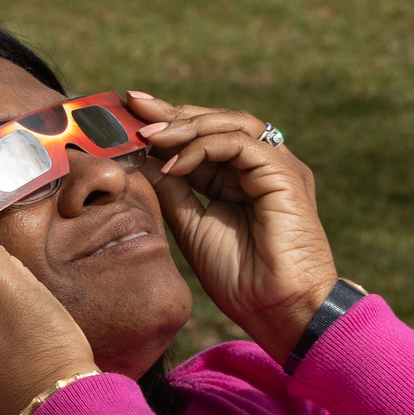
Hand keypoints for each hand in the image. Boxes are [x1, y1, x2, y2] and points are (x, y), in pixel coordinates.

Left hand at [127, 92, 338, 365]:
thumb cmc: (240, 278)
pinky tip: (174, 166)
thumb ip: (173, 192)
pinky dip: (203, 148)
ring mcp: (276, 166)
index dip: (169, 124)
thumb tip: (142, 162)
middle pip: (217, 121)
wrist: (276, 308)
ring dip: (186, 126)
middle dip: (173, 112)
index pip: (203, 138)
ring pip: (230, 123)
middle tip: (133, 106)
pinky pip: (239, 144)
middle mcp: (261, 165)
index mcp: (240, 178)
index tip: (130, 115)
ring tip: (149, 136)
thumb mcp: (192, 227)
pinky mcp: (284, 173)